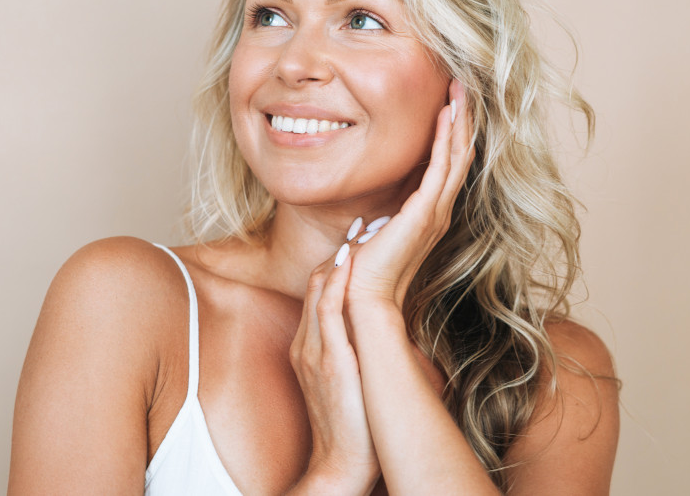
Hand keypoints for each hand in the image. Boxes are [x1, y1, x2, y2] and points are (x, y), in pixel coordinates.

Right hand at [289, 251, 379, 494]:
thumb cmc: (353, 428)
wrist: (340, 466)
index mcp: (313, 347)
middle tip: (365, 222)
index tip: (363, 238)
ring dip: (340, 257)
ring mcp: (314, 351)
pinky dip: (335, 284)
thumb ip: (356, 355)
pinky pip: (325, 312)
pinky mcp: (327, 361)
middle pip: (318, 283)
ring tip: (362, 230)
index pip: (322, 292)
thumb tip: (380, 337)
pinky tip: (348, 262)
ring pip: (319, 290)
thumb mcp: (350, 383)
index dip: (341, 262)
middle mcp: (308, 343)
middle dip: (341, 250)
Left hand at [346, 79, 474, 307]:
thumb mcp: (375, 232)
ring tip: (460, 91)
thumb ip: (380, 217)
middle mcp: (438, 211)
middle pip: (460, 155)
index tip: (450, 103)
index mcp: (428, 214)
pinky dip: (445, 139)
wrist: (364, 296)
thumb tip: (371, 208)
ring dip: (458, 121)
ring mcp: (435, 212)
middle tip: (463, 86)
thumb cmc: (364, 269)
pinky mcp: (424, 213)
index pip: (449, 165)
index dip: (453, 133)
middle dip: (462, 119)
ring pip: (457, 156)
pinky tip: (446, 115)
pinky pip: (441, 167)